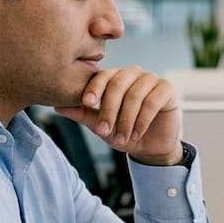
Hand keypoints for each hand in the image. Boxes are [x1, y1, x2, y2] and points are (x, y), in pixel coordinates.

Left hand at [54, 66, 182, 165]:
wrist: (150, 148)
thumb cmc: (123, 132)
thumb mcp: (100, 125)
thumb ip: (82, 113)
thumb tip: (56, 105)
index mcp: (115, 78)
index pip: (103, 76)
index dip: (95, 88)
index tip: (87, 103)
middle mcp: (133, 74)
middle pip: (118, 84)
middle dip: (109, 110)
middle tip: (104, 131)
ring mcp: (152, 79)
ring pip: (135, 94)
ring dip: (126, 119)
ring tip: (121, 139)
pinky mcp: (167, 90)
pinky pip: (153, 100)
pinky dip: (142, 119)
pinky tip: (136, 133)